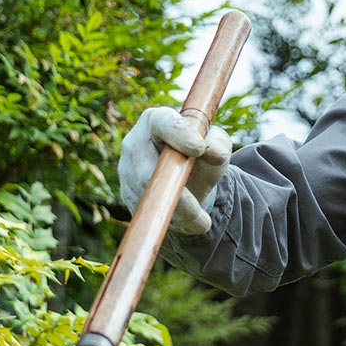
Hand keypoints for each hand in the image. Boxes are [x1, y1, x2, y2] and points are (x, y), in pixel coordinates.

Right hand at [118, 106, 230, 234]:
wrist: (191, 182)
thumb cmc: (202, 157)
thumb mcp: (217, 148)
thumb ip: (219, 144)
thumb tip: (212, 150)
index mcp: (157, 121)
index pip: (163, 123)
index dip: (180, 134)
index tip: (199, 148)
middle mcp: (135, 143)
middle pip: (147, 169)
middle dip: (176, 193)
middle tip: (198, 211)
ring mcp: (127, 170)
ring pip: (147, 196)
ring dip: (177, 212)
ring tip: (201, 221)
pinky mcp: (127, 194)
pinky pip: (146, 211)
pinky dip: (171, 221)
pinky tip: (191, 224)